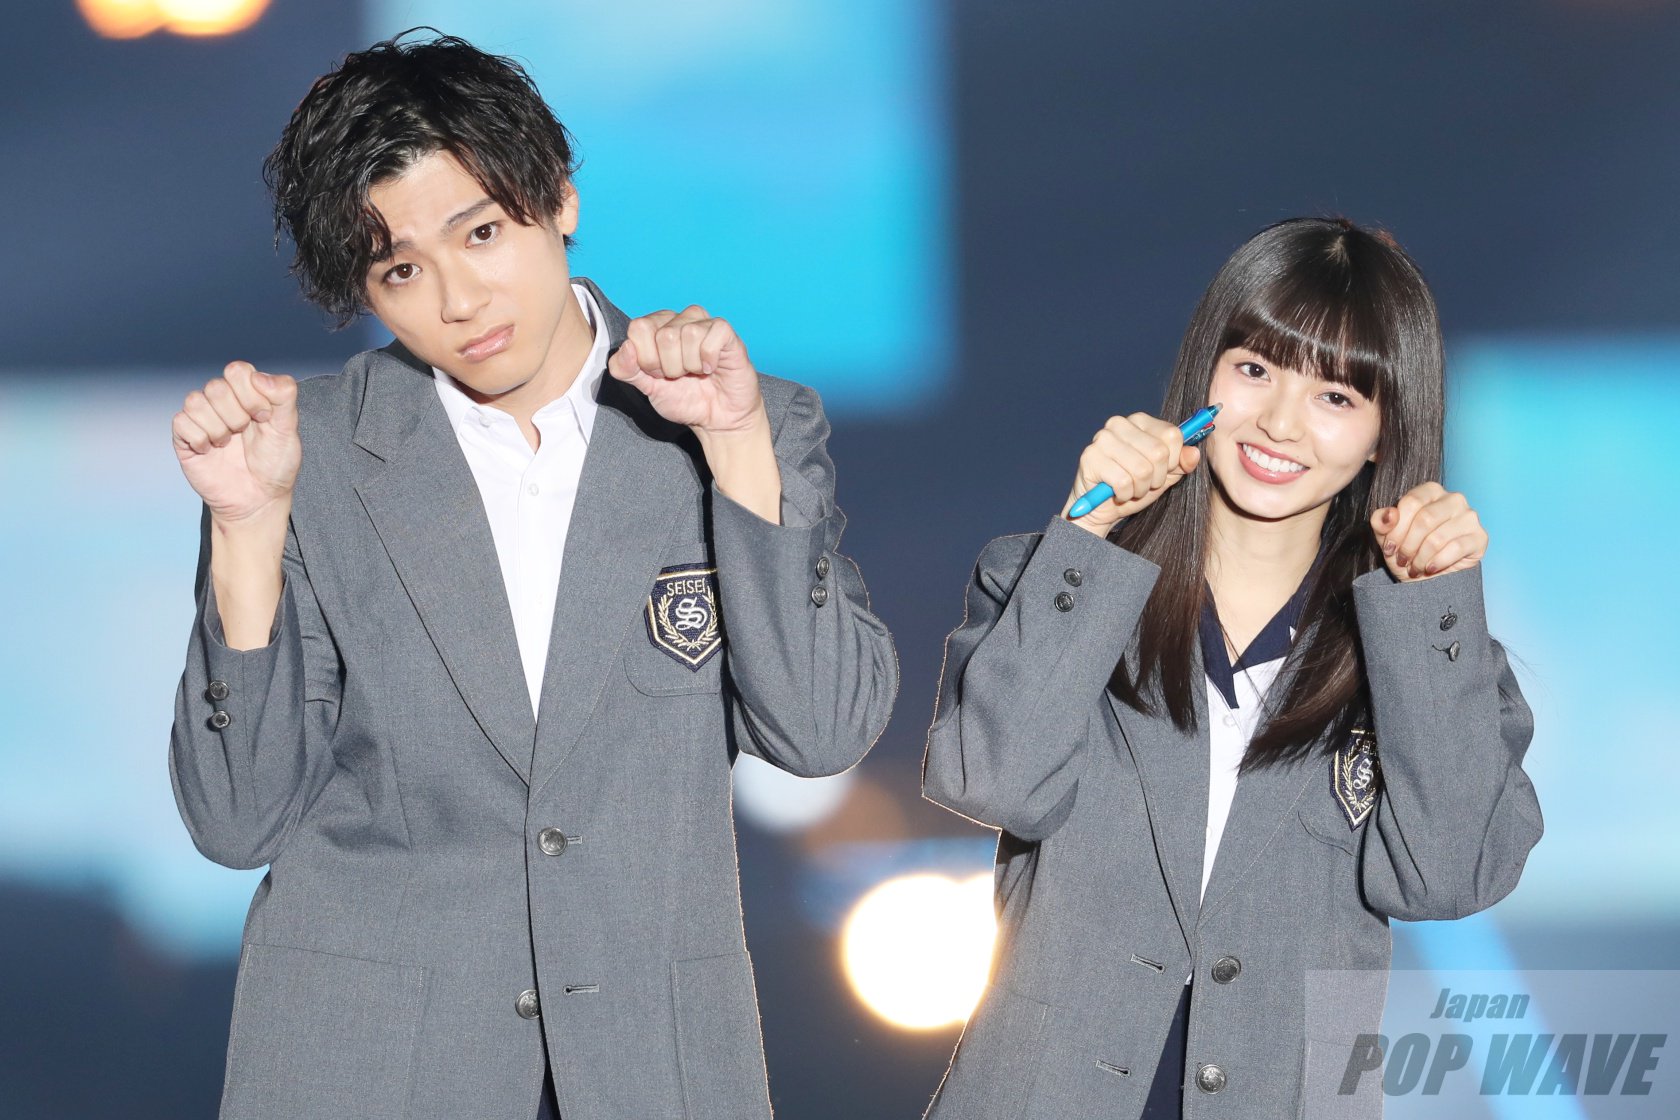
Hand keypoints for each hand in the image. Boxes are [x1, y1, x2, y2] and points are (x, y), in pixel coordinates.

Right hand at [172, 362, 300, 524]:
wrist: (258, 499)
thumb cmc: (275, 463)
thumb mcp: (288, 429)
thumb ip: (284, 397)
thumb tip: (260, 376)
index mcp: (246, 393)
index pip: (237, 371)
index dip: (251, 393)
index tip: (265, 417)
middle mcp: (222, 401)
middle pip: (216, 386)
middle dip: (236, 415)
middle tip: (245, 432)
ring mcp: (201, 418)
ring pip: (195, 401)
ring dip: (218, 428)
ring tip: (228, 444)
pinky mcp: (184, 437)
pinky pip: (181, 422)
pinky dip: (200, 439)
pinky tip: (211, 451)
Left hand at [608, 306, 765, 436]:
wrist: (717, 419)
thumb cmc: (685, 400)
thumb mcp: (647, 388)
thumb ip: (626, 370)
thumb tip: (626, 347)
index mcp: (656, 327)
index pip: (638, 328)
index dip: (647, 358)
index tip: (658, 374)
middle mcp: (679, 319)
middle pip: (664, 335)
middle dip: (670, 366)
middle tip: (680, 376)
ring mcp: (703, 323)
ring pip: (688, 334)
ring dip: (690, 365)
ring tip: (696, 372)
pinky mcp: (725, 333)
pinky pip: (711, 337)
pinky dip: (708, 360)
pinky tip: (711, 367)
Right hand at [1062, 413, 1201, 535]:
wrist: (1101, 508)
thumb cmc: (1133, 487)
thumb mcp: (1165, 475)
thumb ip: (1182, 463)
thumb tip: (1194, 453)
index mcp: (1140, 421)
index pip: (1172, 434)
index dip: (1173, 460)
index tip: (1161, 471)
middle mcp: (1119, 423)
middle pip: (1159, 452)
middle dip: (1156, 477)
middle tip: (1144, 483)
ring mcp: (1102, 439)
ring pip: (1142, 469)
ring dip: (1140, 488)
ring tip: (1131, 489)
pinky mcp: (1090, 457)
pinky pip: (1123, 481)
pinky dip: (1125, 494)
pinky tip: (1117, 493)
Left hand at [1370, 482, 1486, 580]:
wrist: (1427, 574)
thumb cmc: (1408, 549)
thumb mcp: (1387, 535)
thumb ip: (1381, 521)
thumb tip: (1389, 514)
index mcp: (1431, 491)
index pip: (1411, 502)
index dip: (1396, 529)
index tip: (1389, 547)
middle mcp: (1453, 499)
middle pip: (1425, 519)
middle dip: (1408, 545)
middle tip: (1402, 560)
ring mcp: (1469, 517)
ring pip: (1438, 537)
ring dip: (1421, 558)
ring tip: (1414, 567)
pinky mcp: (1479, 537)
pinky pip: (1455, 549)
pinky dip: (1437, 562)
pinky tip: (1430, 568)